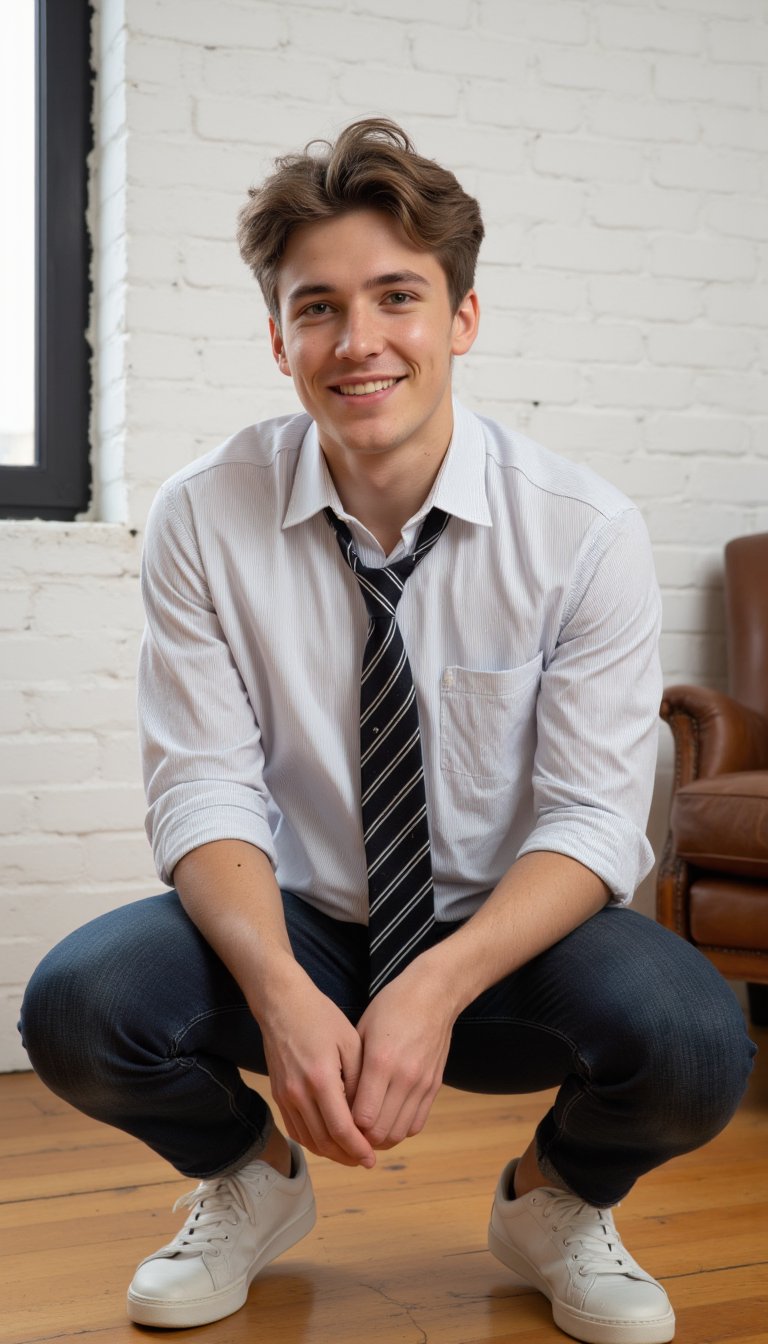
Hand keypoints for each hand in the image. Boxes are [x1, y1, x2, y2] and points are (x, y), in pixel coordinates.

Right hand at [259, 973, 375, 1168]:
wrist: (282, 1004)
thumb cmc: (321, 1017)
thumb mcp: (350, 1041)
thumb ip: (359, 1079)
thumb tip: (367, 1113)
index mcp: (320, 1079)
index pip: (341, 1129)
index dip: (358, 1148)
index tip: (372, 1159)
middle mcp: (298, 1093)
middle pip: (324, 1141)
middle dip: (346, 1156)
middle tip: (365, 1160)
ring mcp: (285, 1096)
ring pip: (308, 1139)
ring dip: (330, 1153)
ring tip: (350, 1154)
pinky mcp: (278, 1095)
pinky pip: (295, 1129)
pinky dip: (313, 1141)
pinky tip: (329, 1141)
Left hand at [351, 959, 456, 1149]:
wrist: (433, 995)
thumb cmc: (391, 1008)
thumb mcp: (361, 1031)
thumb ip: (352, 1068)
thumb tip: (339, 1102)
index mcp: (380, 1061)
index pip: (362, 1117)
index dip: (346, 1127)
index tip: (336, 1122)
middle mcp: (404, 1077)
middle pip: (381, 1132)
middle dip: (361, 1139)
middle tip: (348, 1133)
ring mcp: (422, 1083)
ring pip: (400, 1133)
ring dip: (381, 1138)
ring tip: (366, 1131)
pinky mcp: (434, 1086)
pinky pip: (417, 1124)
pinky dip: (400, 1129)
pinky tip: (388, 1120)